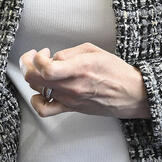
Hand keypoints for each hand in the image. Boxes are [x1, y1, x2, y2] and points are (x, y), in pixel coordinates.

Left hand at [19, 44, 149, 118]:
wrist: (132, 94)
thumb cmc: (117, 72)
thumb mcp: (94, 51)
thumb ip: (70, 53)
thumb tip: (53, 57)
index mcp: (79, 69)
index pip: (46, 69)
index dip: (37, 58)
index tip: (43, 52)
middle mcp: (72, 86)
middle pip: (35, 78)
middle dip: (29, 64)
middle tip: (34, 57)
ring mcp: (70, 99)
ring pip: (37, 89)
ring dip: (34, 77)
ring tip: (41, 70)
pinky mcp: (71, 108)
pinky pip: (45, 110)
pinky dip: (36, 101)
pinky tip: (40, 92)